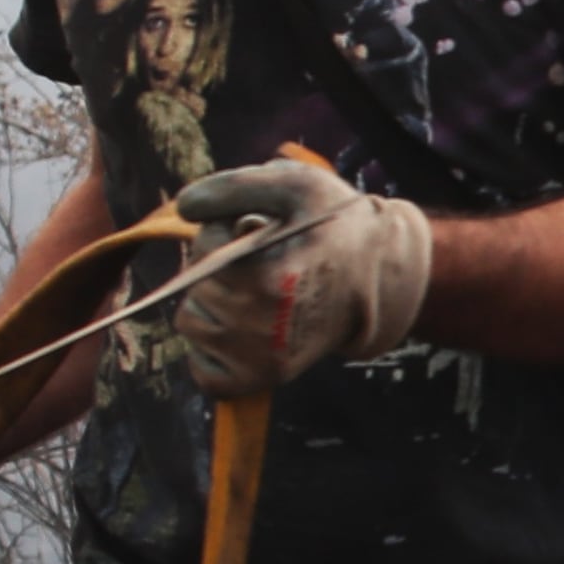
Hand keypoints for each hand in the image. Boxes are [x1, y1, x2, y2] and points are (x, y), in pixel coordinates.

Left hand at [173, 159, 433, 397]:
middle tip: (260, 267)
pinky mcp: (260, 379)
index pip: (203, 248)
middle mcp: (260, 323)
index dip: (224, 234)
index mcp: (267, 274)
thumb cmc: (335, 227)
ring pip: (192, 323)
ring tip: (255, 297)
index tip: (257, 236)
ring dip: (212, 307)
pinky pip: (202, 372)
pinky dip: (212, 352)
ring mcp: (261, 358)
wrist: (379, 278)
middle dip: (218, 270)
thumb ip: (234, 186)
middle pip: (194, 285)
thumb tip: (184, 206)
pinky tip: (242, 331)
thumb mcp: (296, 184)